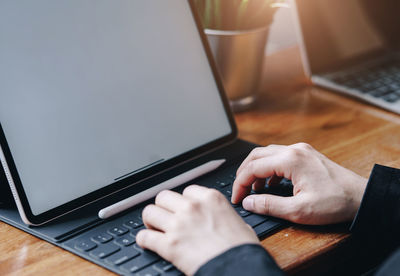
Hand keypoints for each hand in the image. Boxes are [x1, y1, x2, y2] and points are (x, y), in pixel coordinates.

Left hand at [136, 185, 258, 275]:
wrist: (239, 267)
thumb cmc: (242, 249)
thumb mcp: (240, 223)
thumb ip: (224, 215)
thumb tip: (222, 219)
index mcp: (210, 199)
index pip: (187, 191)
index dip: (184, 201)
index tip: (183, 209)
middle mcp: (192, 207)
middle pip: (163, 197)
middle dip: (163, 208)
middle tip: (166, 218)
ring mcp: (178, 225)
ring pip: (149, 212)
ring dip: (151, 221)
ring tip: (155, 228)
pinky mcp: (169, 245)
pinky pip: (144, 236)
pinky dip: (144, 240)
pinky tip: (148, 243)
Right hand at [232, 143, 367, 224]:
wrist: (362, 197)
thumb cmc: (336, 202)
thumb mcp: (299, 210)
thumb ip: (269, 205)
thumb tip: (249, 203)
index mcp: (290, 160)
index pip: (253, 167)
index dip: (240, 183)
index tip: (237, 198)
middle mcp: (294, 149)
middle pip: (256, 155)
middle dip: (244, 173)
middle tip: (240, 191)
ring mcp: (301, 150)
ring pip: (267, 154)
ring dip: (256, 170)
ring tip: (254, 190)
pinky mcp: (306, 154)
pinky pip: (279, 157)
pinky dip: (269, 169)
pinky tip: (270, 184)